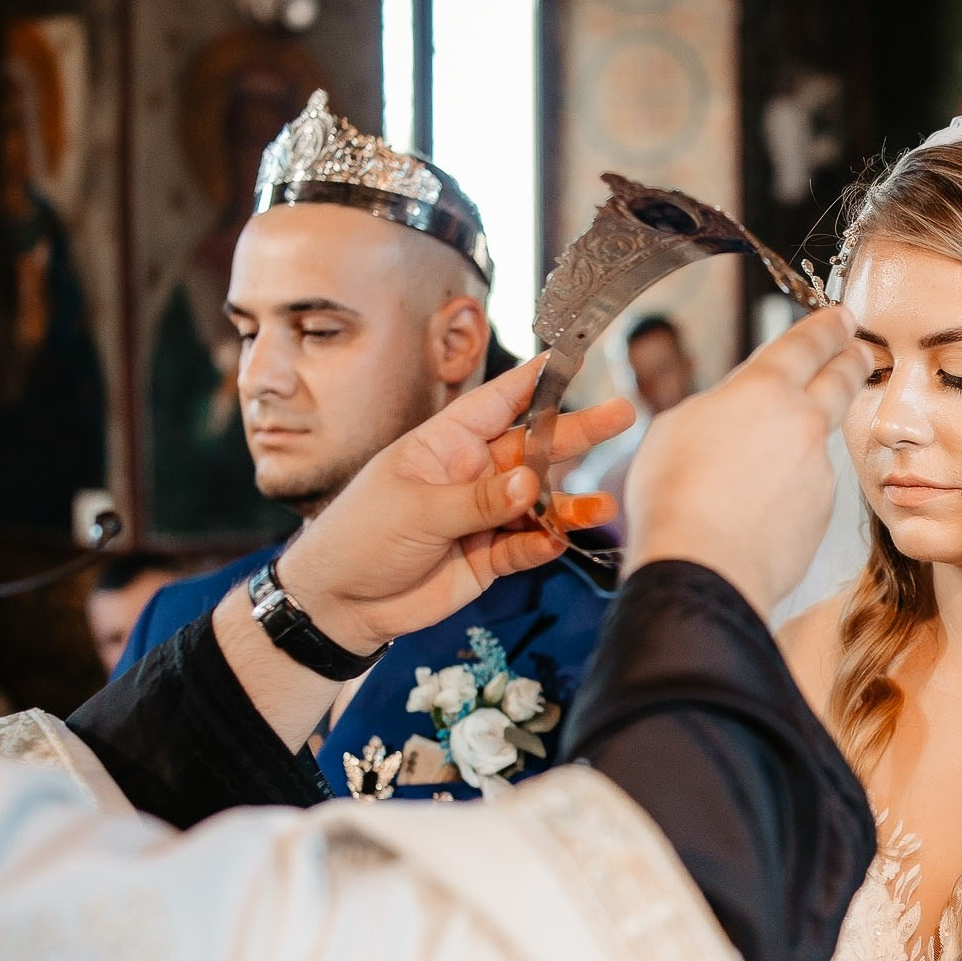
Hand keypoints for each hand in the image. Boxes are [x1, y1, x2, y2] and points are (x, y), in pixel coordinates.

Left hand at [281, 355, 634, 653]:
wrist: (340, 603)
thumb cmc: (360, 537)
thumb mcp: (416, 510)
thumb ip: (478, 500)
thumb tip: (530, 483)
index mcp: (445, 444)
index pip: (496, 402)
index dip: (533, 380)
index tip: (570, 357)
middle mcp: (470, 474)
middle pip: (533, 448)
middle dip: (575, 433)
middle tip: (620, 415)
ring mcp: (482, 515)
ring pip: (537, 502)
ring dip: (567, 504)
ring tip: (598, 507)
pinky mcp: (488, 557)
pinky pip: (526, 544)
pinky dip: (542, 544)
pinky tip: (555, 542)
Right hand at [626, 306, 873, 614]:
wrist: (704, 570)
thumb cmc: (675, 497)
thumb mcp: (678, 427)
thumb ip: (719, 406)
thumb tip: (737, 409)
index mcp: (765, 390)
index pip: (808, 343)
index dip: (828, 326)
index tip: (841, 319)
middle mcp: (804, 424)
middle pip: (841, 380)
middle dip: (852, 359)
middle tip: (859, 351)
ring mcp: (820, 471)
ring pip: (813, 444)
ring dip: (795, 447)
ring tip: (748, 473)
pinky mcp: (822, 513)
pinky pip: (806, 491)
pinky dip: (788, 494)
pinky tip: (753, 512)